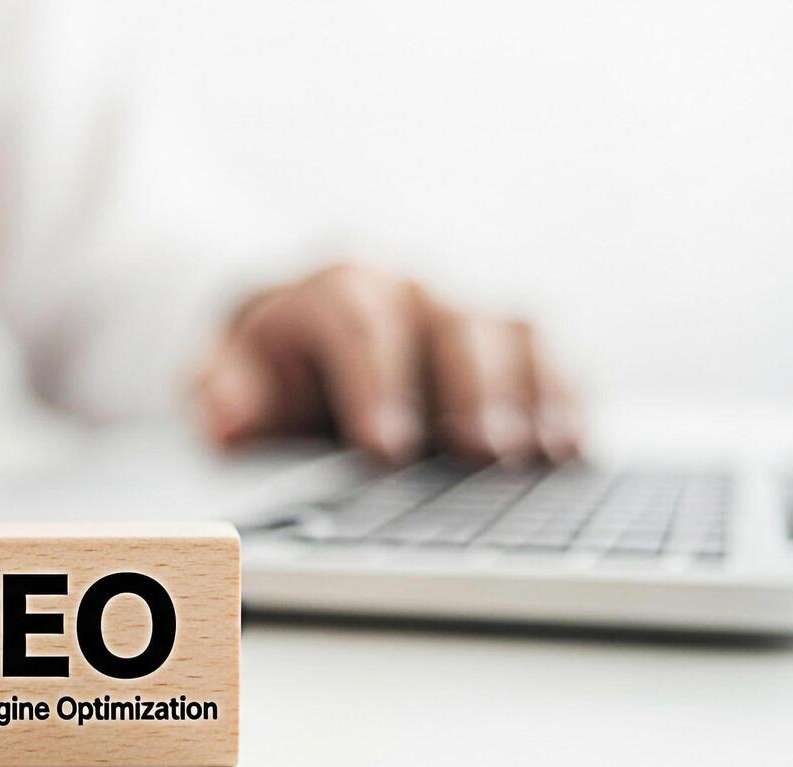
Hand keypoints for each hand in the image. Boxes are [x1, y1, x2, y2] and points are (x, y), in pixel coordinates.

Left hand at [196, 263, 581, 463]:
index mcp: (335, 286)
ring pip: (513, 330)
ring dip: (533, 392)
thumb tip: (230, 414)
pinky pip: (550, 356)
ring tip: (543, 455)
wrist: (293, 329)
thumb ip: (219, 389)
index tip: (387, 448)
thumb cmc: (261, 361)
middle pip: (451, 321)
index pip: (358, 319)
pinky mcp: (505, 340)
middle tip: (481, 452)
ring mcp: (463, 308)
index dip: (376, 382)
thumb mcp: (221, 370)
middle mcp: (409, 286)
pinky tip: (573, 450)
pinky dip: (567, 399)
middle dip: (470, 387)